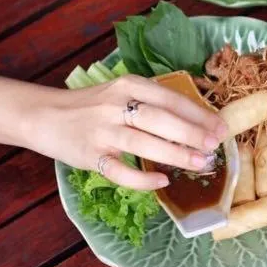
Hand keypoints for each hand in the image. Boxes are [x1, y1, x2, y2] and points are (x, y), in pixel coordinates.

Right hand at [31, 75, 227, 189]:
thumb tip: (198, 120)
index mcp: (128, 85)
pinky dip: (142, 178)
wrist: (44, 115)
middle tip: (215, 146)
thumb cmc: (93, 105)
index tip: (221, 127)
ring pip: (144, 142)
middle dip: (192, 133)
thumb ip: (152, 102)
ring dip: (175, 154)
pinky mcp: (90, 155)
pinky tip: (162, 181)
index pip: (170, 98)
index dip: (198, 113)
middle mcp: (116, 105)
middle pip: (160, 119)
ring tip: (200, 163)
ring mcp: (102, 131)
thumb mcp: (122, 92)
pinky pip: (120, 170)